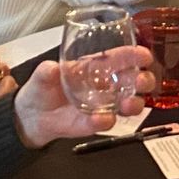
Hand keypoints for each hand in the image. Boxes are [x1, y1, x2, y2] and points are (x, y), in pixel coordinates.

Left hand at [12, 52, 153, 147]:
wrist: (33, 116)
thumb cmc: (43, 89)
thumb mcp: (41, 75)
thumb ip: (46, 72)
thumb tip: (50, 68)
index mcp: (96, 66)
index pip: (120, 58)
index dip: (134, 55)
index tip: (144, 56)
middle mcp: (106, 85)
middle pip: (134, 81)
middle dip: (144, 80)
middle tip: (142, 82)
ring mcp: (104, 105)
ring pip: (129, 104)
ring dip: (134, 104)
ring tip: (128, 104)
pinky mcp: (95, 123)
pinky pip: (106, 122)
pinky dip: (106, 120)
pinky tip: (103, 118)